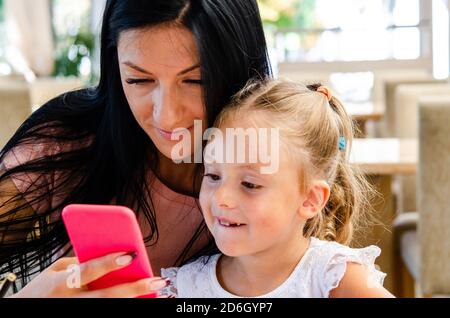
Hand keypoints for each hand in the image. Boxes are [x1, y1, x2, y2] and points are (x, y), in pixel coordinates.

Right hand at [11, 252, 168, 297]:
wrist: (25, 311)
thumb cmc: (44, 287)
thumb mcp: (56, 270)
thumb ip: (81, 263)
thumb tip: (113, 259)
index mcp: (61, 283)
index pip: (88, 271)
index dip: (108, 263)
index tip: (130, 255)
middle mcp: (70, 301)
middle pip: (107, 297)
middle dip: (134, 289)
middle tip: (156, 280)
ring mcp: (77, 312)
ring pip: (110, 307)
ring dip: (135, 300)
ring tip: (155, 290)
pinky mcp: (82, 317)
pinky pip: (107, 310)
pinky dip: (126, 304)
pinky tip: (143, 298)